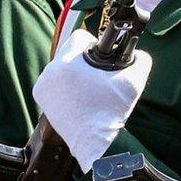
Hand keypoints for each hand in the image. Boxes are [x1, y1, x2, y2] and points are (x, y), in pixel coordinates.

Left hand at [33, 29, 152, 171]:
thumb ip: (140, 59)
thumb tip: (137, 53)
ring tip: (88, 89)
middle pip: (68, 51)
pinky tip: (77, 97)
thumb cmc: (113, 112)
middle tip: (96, 76)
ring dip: (73, 71)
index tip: (101, 59)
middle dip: (82, 59)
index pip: (80, 37)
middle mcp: (50, 71)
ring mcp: (43, 84)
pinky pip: (53, 80)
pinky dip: (64, 85)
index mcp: (69, 62)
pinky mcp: (40, 96)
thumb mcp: (135, 80)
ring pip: (60, 66)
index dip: (95, 44)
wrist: (96, 144)